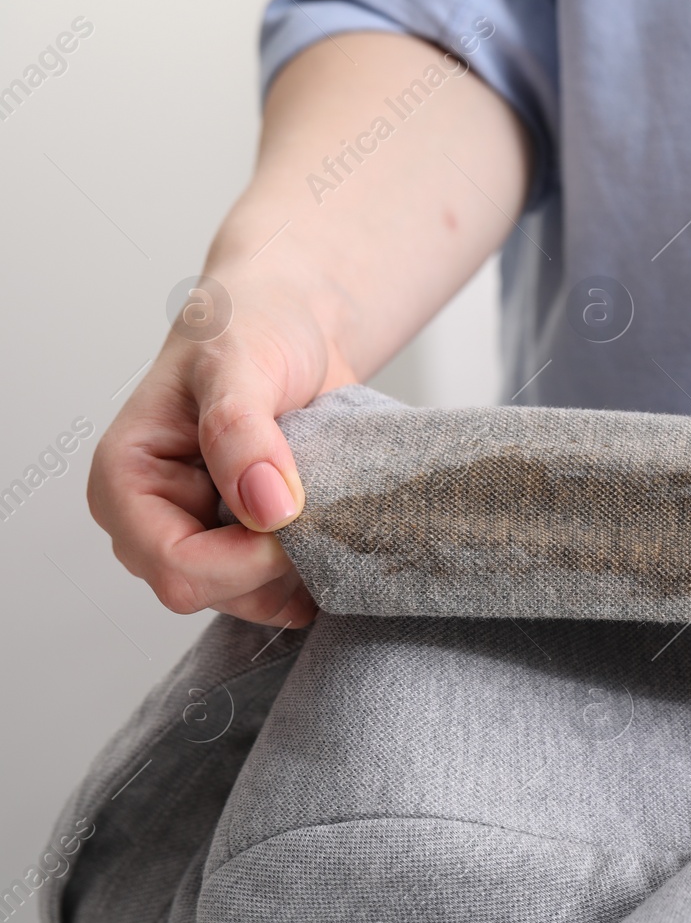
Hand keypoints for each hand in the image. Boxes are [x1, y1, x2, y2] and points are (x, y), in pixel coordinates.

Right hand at [88, 268, 353, 625]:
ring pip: (250, 599)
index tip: (296, 518)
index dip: (244, 561)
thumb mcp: (241, 361)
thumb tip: (266, 506)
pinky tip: (333, 528)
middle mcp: (154, 520)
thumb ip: (241, 430)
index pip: (175, 567)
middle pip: (212, 592)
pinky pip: (280, 590)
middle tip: (318, 504)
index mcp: (125, 481)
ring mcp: (201, 538)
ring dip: (299, 567)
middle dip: (272, 565)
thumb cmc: (251, 327)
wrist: (292, 322)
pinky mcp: (244, 545)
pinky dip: (314, 570)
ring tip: (325, 504)